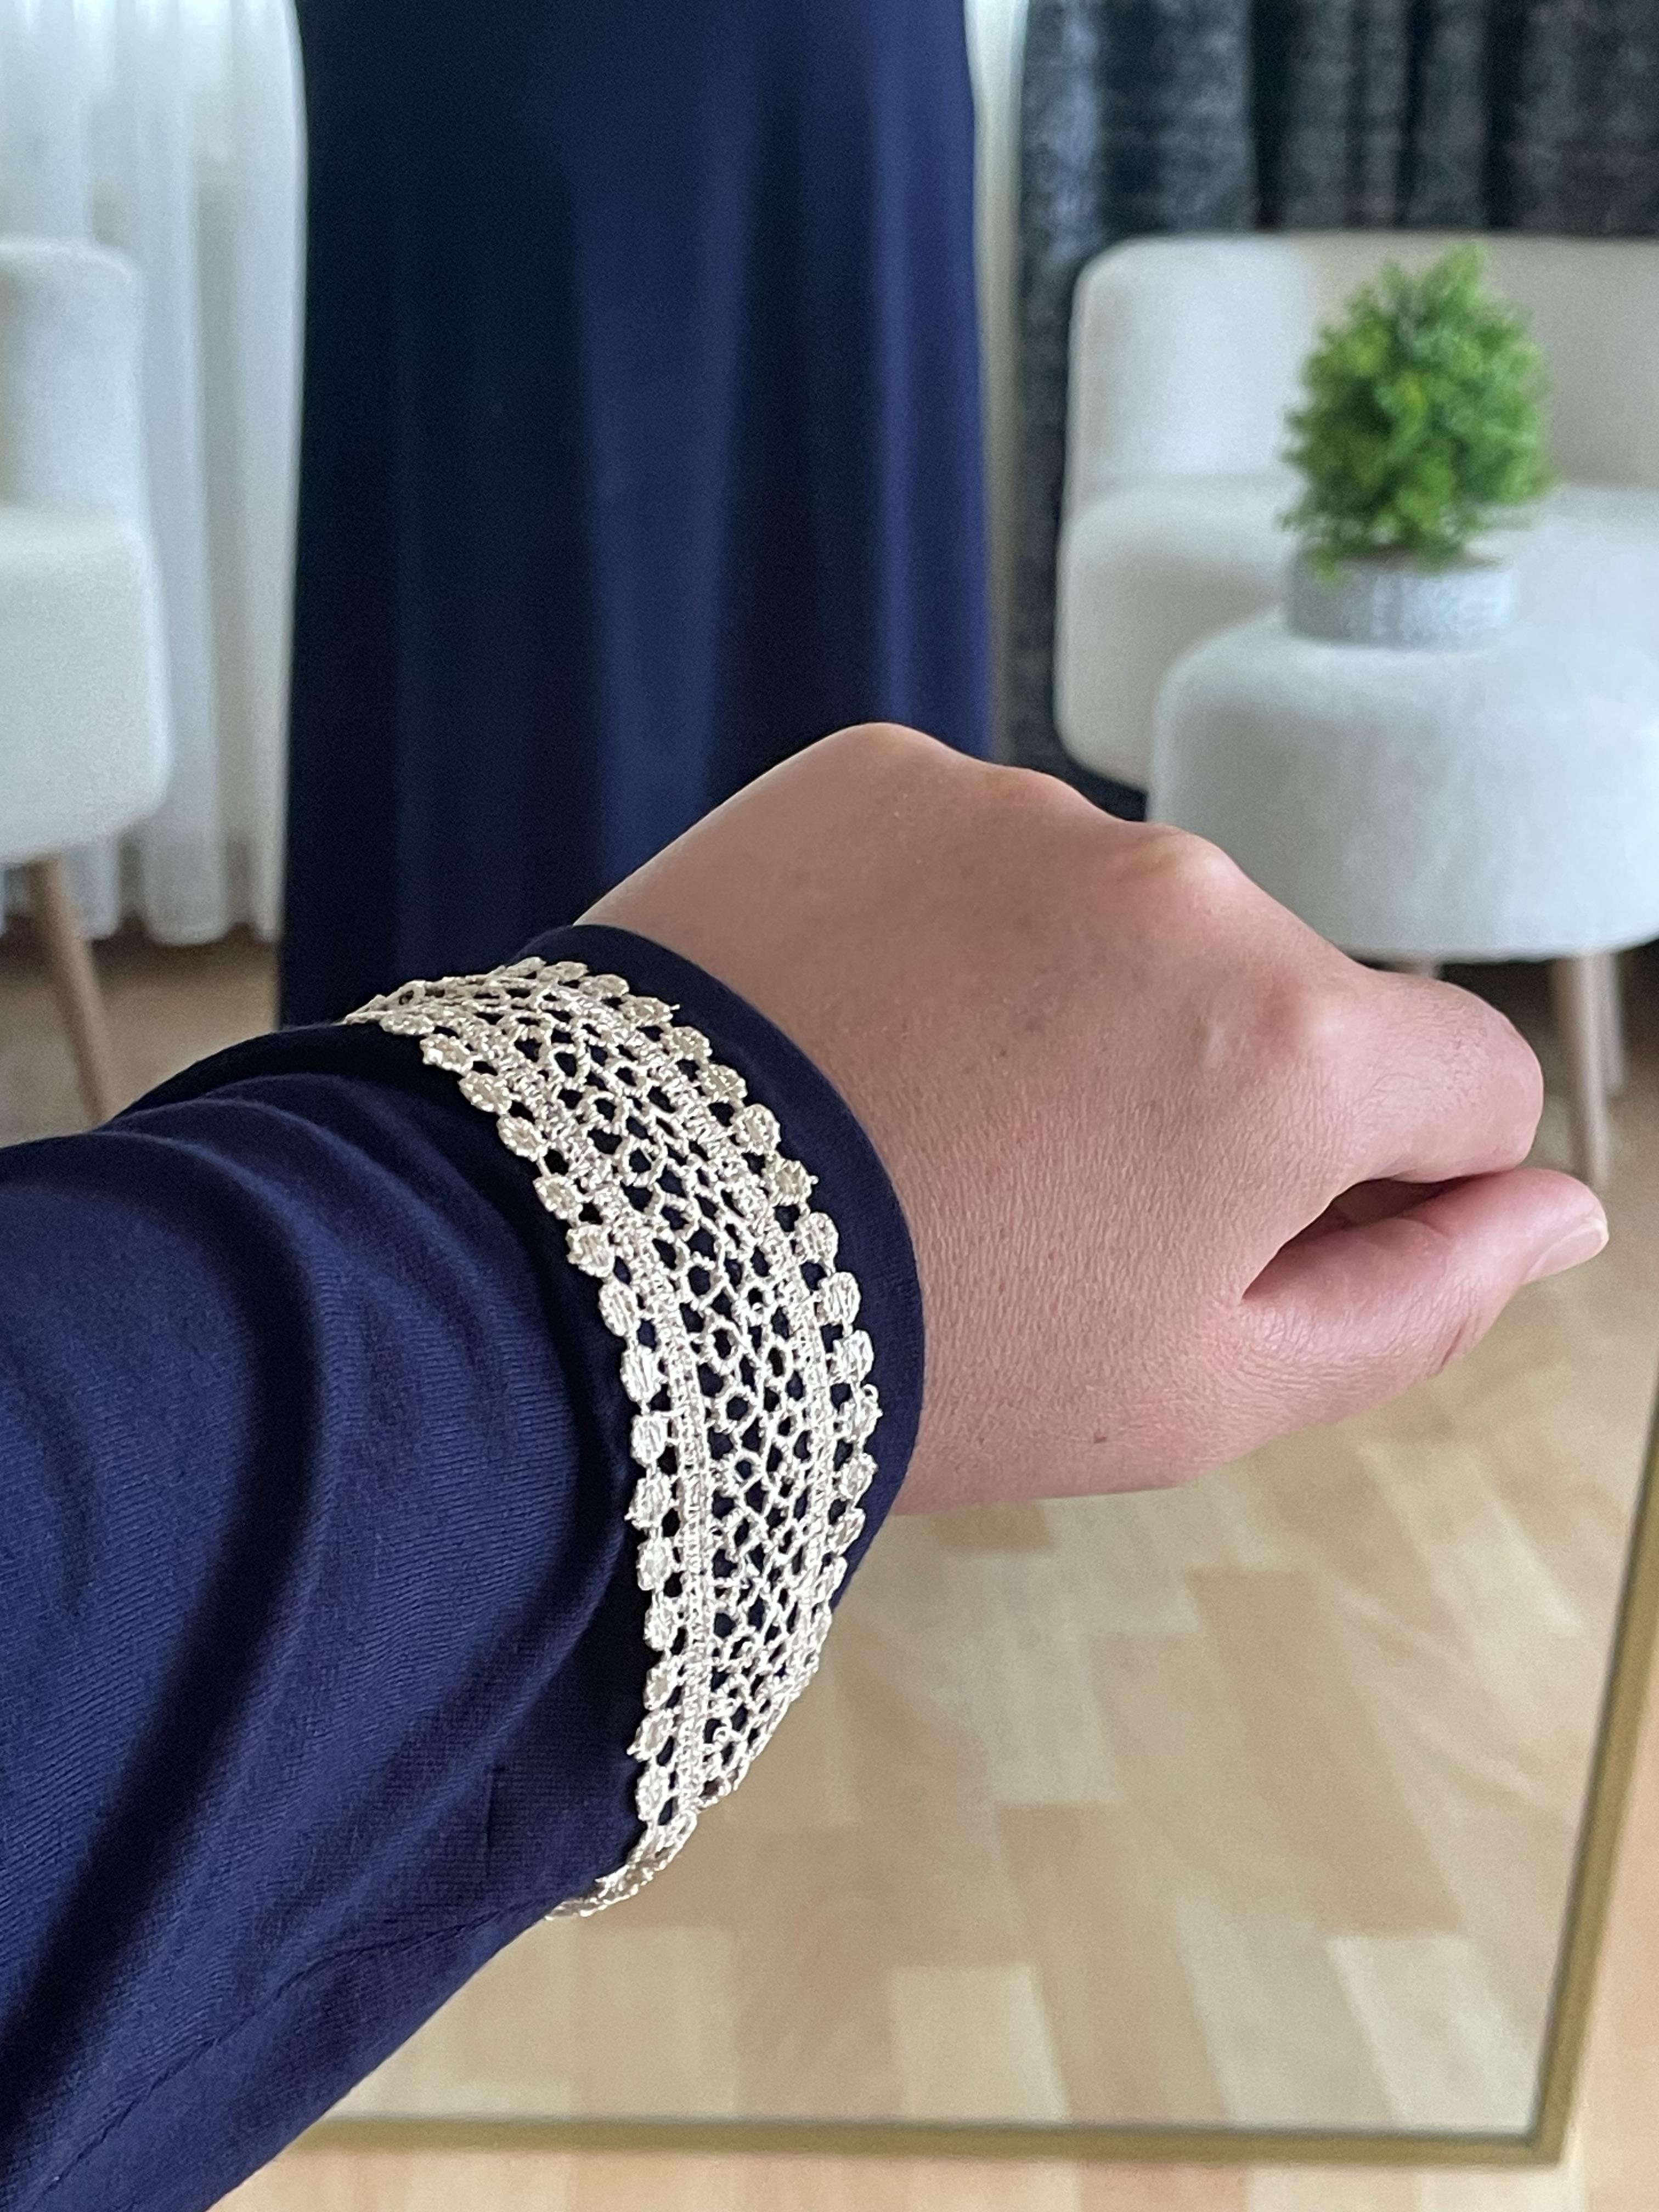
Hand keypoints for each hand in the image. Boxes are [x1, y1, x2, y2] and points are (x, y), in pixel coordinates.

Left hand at [586, 724, 1606, 1512]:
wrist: (622, 1261)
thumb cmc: (934, 1354)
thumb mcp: (1204, 1391)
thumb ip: (1422, 1299)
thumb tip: (1563, 1210)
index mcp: (1294, 1043)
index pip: (1465, 1077)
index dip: (1390, 1172)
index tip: (1261, 1224)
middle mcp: (1184, 884)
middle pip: (1284, 990)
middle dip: (1216, 1085)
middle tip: (1046, 1200)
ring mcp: (1019, 806)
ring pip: (1124, 915)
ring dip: (1076, 1001)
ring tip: (930, 1117)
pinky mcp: (878, 767)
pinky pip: (976, 849)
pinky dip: (947, 930)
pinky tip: (856, 1031)